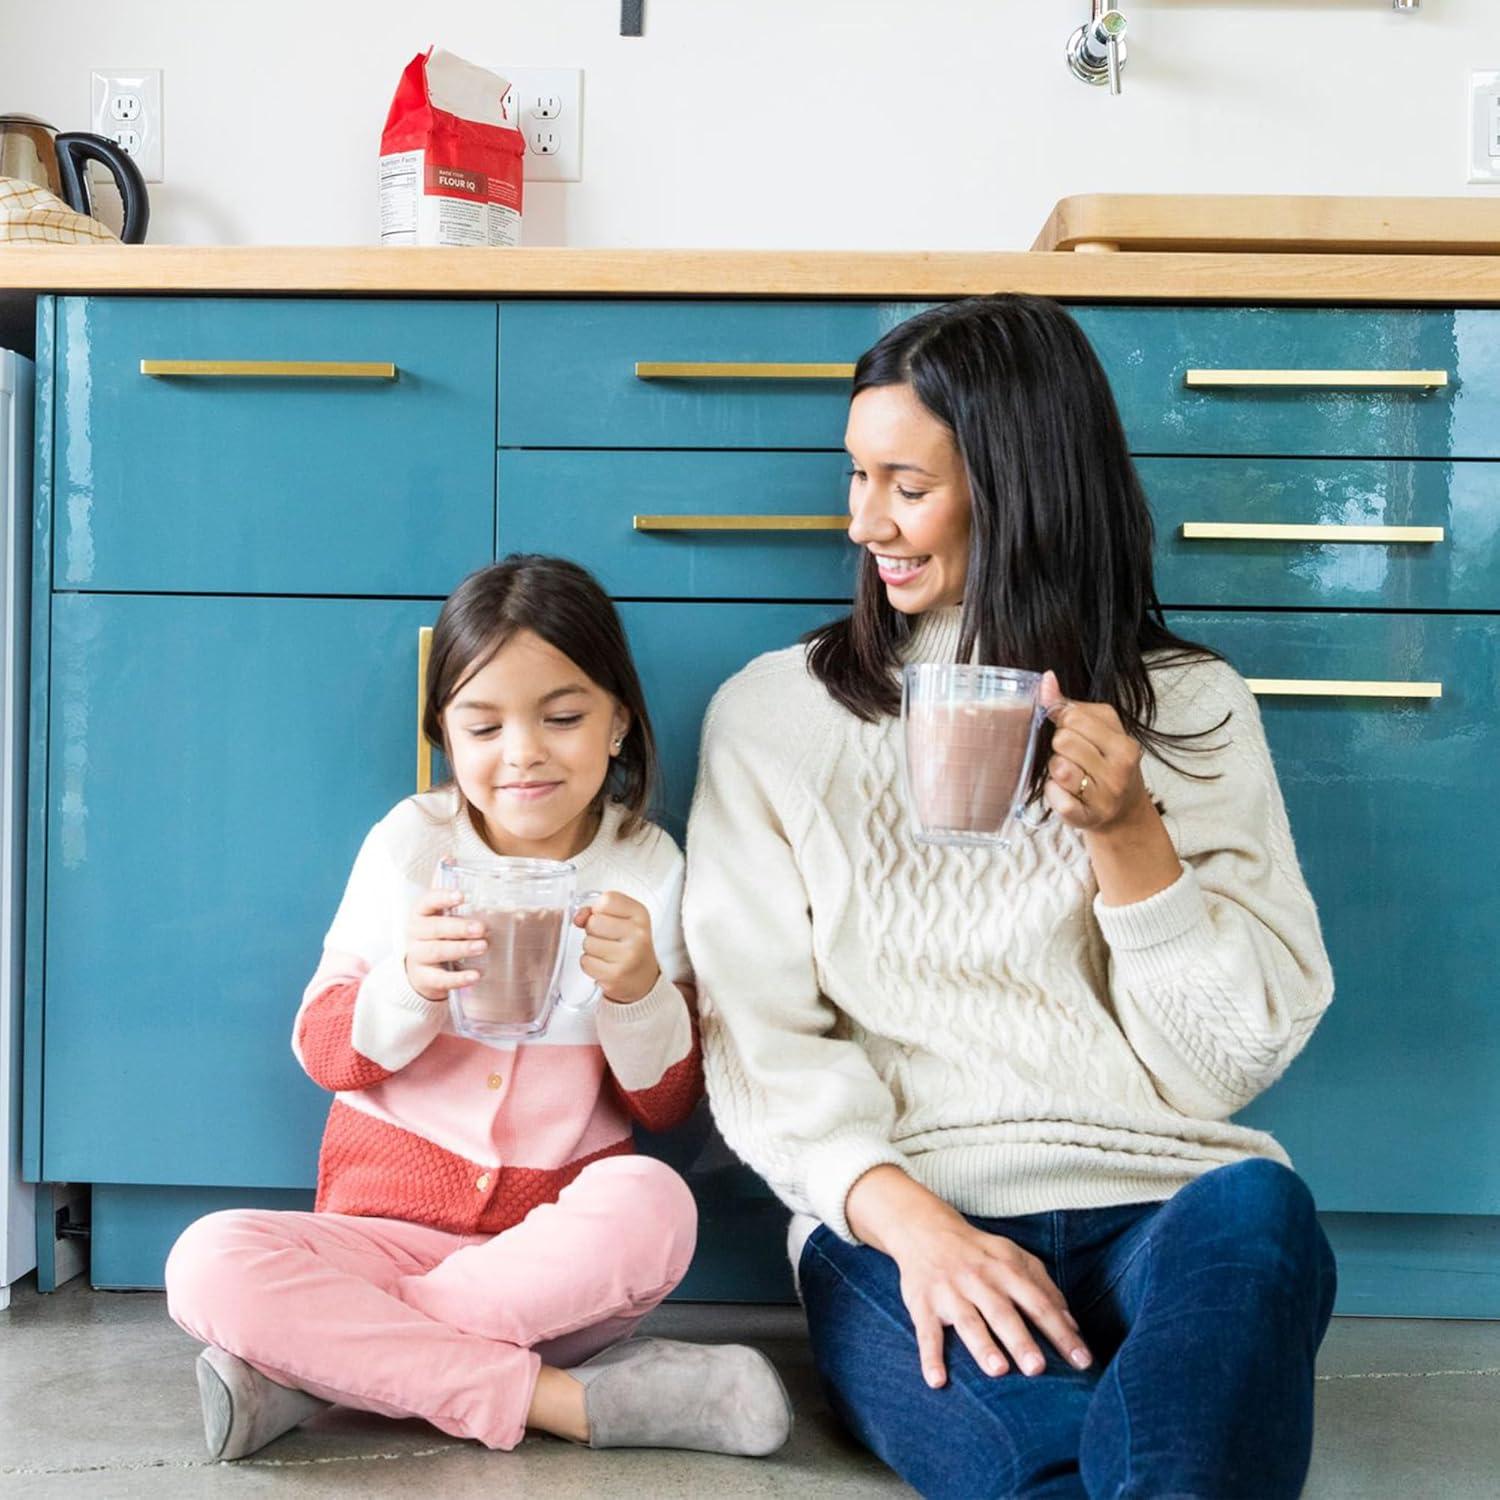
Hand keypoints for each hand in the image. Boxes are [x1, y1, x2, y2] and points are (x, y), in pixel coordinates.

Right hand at [403, 888, 485, 1002]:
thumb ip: (466, 910)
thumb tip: (509, 905)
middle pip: (434, 928)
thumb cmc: (441, 937)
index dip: (443, 897)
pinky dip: (458, 978)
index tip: (462, 896)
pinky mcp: (424, 978)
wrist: (422, 970)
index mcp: (421, 914)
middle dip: (459, 927)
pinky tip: (475, 975)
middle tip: (481, 928)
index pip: (428, 901)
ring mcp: (417, 957)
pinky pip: (440, 979)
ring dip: (461, 949)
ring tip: (482, 946)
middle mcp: (415, 933)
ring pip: (437, 951)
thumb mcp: (446, 920)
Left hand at [572, 891, 660, 1003]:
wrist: (645, 976)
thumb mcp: (622, 919)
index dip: (600, 910)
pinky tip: (605, 965)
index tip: (610, 919)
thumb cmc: (630, 943)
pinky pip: (586, 962)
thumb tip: (578, 917)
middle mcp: (638, 934)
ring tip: (608, 953)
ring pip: (587, 943)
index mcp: (640, 914)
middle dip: (594, 931)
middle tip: (609, 939)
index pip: (606, 900)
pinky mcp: (616, 975)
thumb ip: (596, 911)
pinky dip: (591, 964)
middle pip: (593, 922)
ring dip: (592, 949)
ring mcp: (628, 956)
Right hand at [888, 1207, 1091, 1387]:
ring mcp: (949, 1292)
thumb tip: (1073, 1326)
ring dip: (982, 1346)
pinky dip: (930, 1357)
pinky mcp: (923, 1304)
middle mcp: (979, 1280)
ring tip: (999, 1371)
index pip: (1038, 1303)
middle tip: (1038, 1368)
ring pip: (968, 1321)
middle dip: (1020, 1340)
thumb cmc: (979, 1252)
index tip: (1082, 1361)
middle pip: (1002, 1313)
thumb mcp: (1014, 1257)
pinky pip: (926, 1332)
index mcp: (1006, 1270)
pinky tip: (937, 1381)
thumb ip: (1044, 1287)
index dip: (1061, 1332)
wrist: (925, 1229)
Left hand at [1040, 670, 1149, 833]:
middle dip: (1060, 747)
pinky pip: (1054, 796)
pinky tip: (1065, 792)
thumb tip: (1046, 679)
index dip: (1065, 723)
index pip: (1074, 717)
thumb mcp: (1100, 730)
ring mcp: (1103, 797)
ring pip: (1058, 768)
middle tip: (1073, 757)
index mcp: (1124, 745)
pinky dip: (1052, 792)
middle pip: (1063, 741)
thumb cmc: (1109, 764)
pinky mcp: (1084, 817)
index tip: (1074, 732)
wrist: (1123, 813)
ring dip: (1056, 769)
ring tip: (1070, 774)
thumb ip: (1070, 705)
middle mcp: (1118, 771)